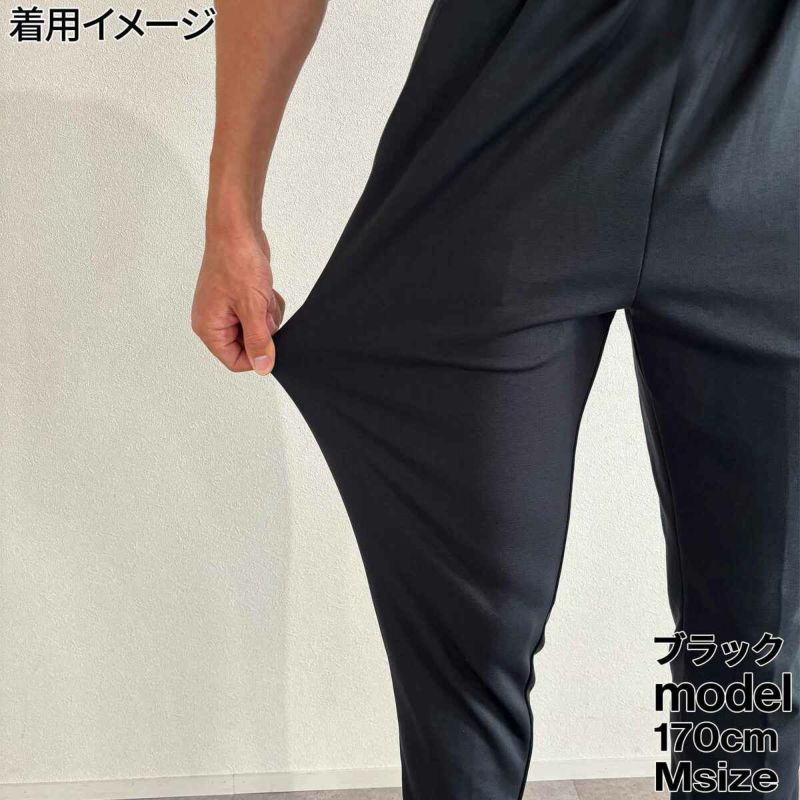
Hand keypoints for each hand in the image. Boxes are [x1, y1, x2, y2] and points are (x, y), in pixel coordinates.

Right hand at [191, 229, 284, 374]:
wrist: (237, 229)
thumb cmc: (235, 260)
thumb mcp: (252, 307)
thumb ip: (258, 341)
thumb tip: (262, 367)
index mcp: (208, 327)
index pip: (235, 361)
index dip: (256, 356)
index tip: (271, 343)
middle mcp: (214, 321)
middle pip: (248, 345)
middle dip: (263, 329)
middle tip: (262, 309)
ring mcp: (227, 309)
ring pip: (258, 329)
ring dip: (267, 315)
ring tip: (261, 295)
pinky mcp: (239, 299)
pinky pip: (260, 313)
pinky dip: (267, 304)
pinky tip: (264, 289)